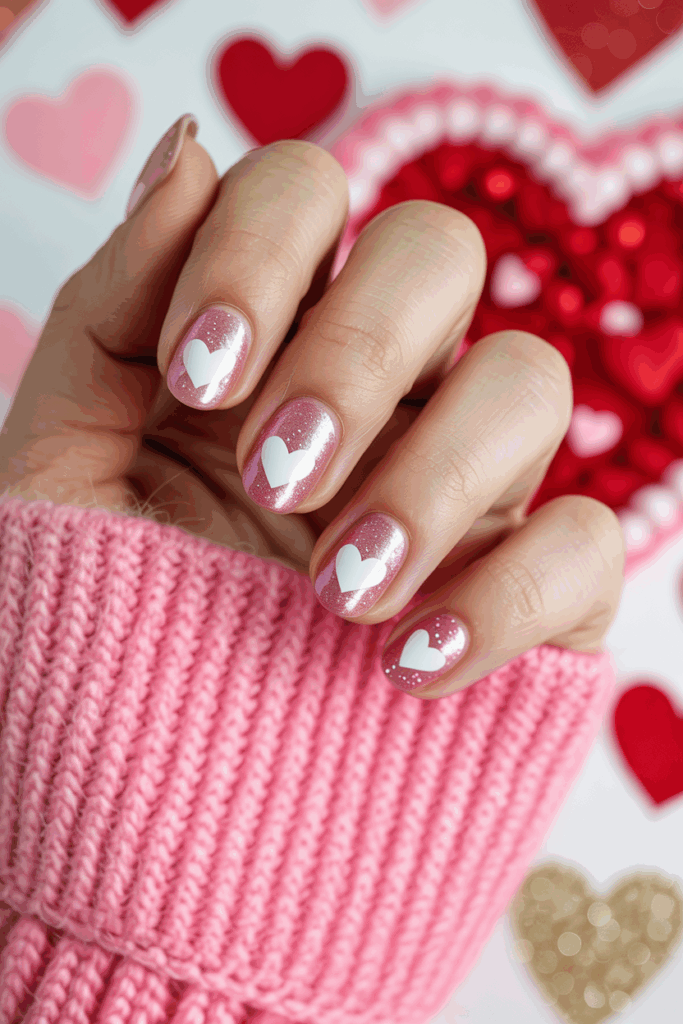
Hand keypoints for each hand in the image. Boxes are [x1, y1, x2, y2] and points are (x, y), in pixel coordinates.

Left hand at [0, 115, 624, 697]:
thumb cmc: (102, 627)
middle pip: (437, 252)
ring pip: (529, 380)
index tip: (200, 376)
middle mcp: (381, 389)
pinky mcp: (535, 590)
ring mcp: (467, 484)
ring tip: (330, 590)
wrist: (166, 806)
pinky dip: (500, 596)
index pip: (305, 193)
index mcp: (267, 340)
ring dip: (427, 479)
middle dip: (351, 355)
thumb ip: (111, 310)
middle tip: (276, 476)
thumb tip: (190, 147)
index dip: (259, 252)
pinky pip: (586, 541)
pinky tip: (404, 668)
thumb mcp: (63, 464)